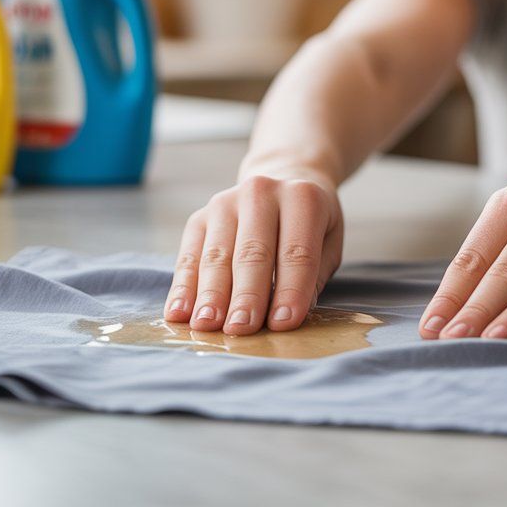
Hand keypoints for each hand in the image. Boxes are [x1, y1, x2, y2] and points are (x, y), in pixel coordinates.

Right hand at [164, 175, 343, 334]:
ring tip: (208, 325)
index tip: (283, 323)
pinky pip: (188, 256)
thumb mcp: (328, 241)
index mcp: (302, 198)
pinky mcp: (199, 217)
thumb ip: (313, 276)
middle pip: (253, 252)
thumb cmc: (309, 224)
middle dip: (247, 294)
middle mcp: (261, 193)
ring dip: (211, 294)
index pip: (297, 251)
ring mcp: (225, 202)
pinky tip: (179, 313)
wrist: (282, 178)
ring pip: (217, 255)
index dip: (291, 289)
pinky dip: (183, 287)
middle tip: (242, 328)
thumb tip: (288, 316)